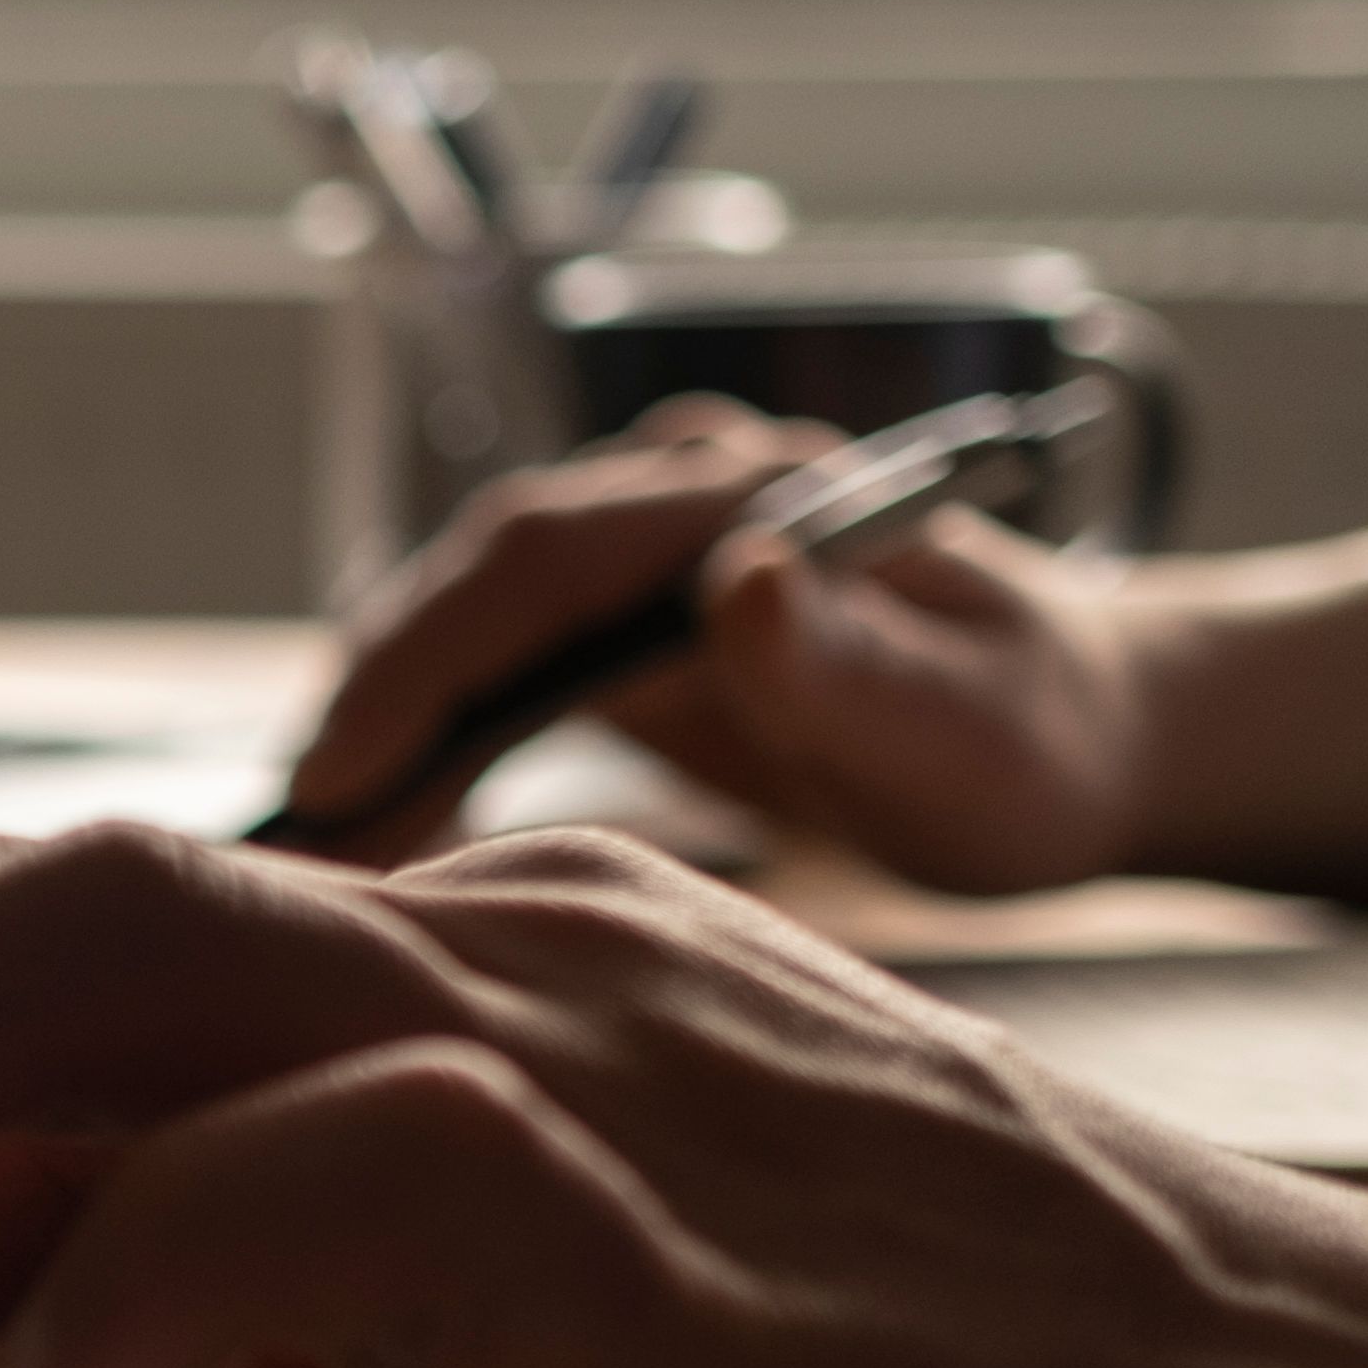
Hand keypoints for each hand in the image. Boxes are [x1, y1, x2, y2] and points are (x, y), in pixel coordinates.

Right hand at [277, 399, 1153, 891]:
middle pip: (472, 584)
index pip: (545, 550)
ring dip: (378, 745)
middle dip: (369, 711)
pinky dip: (419, 763)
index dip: (425, 653)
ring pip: (459, 633)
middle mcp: (681, 500)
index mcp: (762, 497)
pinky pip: (482, 684)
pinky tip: (379, 850)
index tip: (339, 768)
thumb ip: (861, 665)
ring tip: (321, 870)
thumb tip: (742, 575)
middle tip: (296, 850)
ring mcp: (639, 559)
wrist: (1071, 741)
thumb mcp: (975, 731)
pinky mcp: (612, 630)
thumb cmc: (1038, 747)